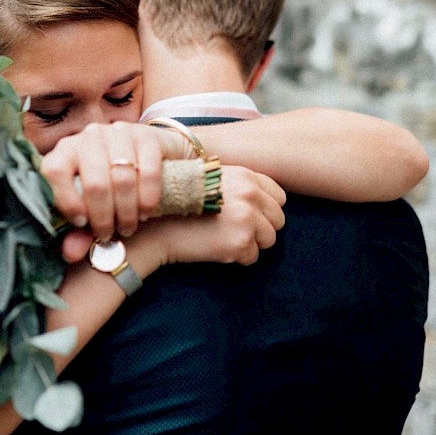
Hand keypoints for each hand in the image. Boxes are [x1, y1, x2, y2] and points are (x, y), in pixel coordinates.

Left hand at [41, 122, 187, 240]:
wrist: (151, 156)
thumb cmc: (111, 185)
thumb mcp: (92, 207)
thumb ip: (79, 232)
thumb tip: (71, 254)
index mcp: (65, 151)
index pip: (54, 171)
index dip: (66, 201)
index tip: (81, 223)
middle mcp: (89, 136)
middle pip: (94, 183)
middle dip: (103, 218)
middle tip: (109, 235)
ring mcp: (119, 132)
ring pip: (122, 179)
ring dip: (127, 212)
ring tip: (128, 227)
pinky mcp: (147, 136)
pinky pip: (148, 172)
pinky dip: (148, 199)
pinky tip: (146, 212)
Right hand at [142, 165, 285, 267]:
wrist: (156, 227)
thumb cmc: (180, 204)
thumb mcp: (212, 181)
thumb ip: (239, 186)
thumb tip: (263, 203)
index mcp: (246, 176)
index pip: (279, 197)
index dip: (266, 209)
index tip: (250, 216)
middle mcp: (251, 194)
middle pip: (278, 219)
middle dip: (262, 228)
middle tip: (236, 231)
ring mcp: (248, 218)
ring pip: (269, 240)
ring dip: (251, 244)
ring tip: (224, 239)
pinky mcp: (241, 242)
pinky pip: (253, 257)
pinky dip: (237, 258)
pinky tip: (216, 249)